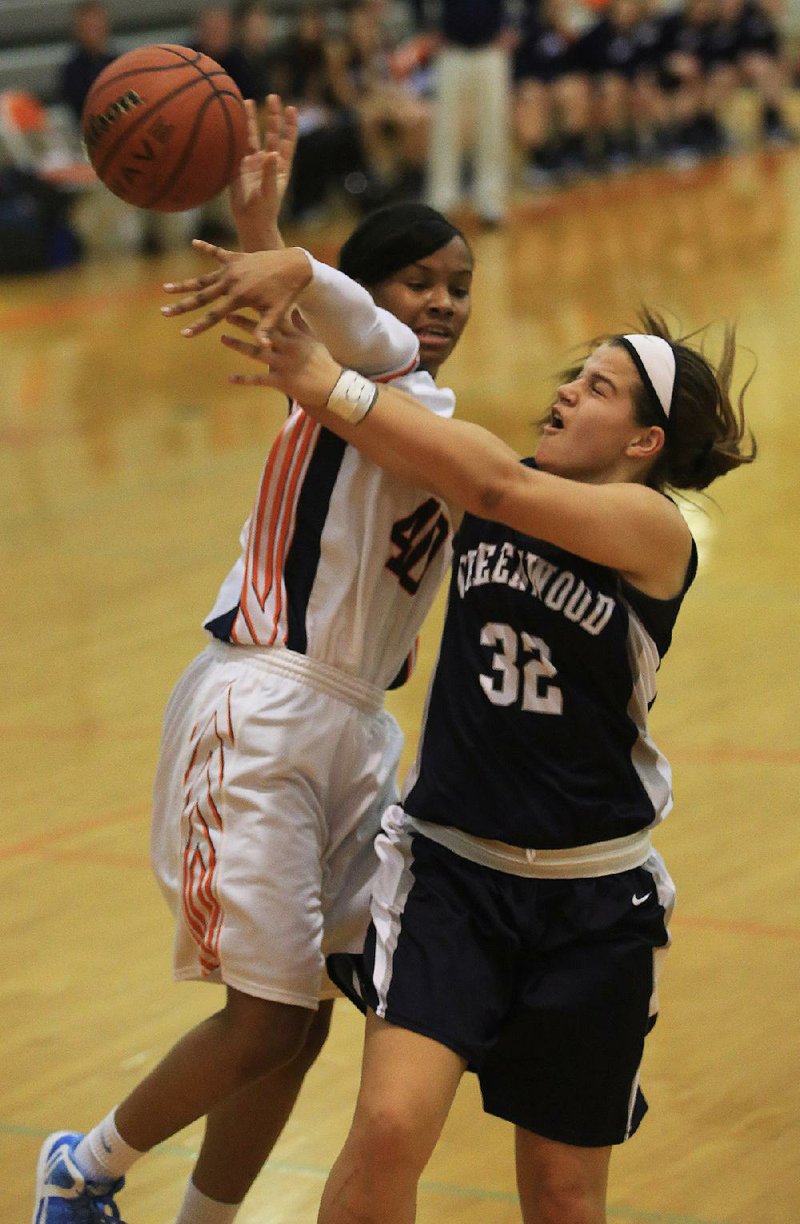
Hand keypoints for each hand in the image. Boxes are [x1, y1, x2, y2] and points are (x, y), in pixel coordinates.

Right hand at [161, 244, 311, 339]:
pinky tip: (193, 243)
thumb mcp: (277, 313)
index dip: (198, 325)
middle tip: (164, 313)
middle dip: (182, 306)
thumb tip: (262, 347)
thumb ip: (266, 329)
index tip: (183, 333)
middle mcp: (231, 282)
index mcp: (239, 297)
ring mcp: (231, 268)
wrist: (294, 265)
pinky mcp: (235, 257)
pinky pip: (217, 252)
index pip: (214, 315)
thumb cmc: (287, 293)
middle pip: (201, 297)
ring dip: (184, 284)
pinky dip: (206, 248)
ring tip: (166, 288)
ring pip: (203, 278)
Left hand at [222, 312, 340, 411]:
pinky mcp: (280, 381)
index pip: (275, 318)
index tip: (247, 297)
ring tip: (223, 338)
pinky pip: (258, 380)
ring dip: (238, 345)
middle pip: (262, 332)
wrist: (334, 387)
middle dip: (244, 323)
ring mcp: (283, 364)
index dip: (260, 308)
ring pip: (256, 353)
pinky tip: (229, 378)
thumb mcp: (314, 341)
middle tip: (227, 314)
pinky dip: (243, 379)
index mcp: (295, 337)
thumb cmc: (324, 363)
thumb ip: (301, 326)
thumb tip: (294, 310)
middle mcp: (287, 348)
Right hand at [229, 95, 297, 248]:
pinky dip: (235, 134)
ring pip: (253, 137)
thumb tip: (272, 152)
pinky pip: (237, 146)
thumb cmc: (264, 210)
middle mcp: (268, 161)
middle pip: (271, 133)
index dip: (290, 125)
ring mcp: (253, 163)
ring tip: (248, 101)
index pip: (288, 141)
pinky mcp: (239, 167)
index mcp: (281, 166)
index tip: (291, 108)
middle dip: (272, 116)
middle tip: (272, 97)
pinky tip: (230, 120)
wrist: (250, 222)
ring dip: (251, 120)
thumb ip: (270, 172)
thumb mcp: (269, 191)